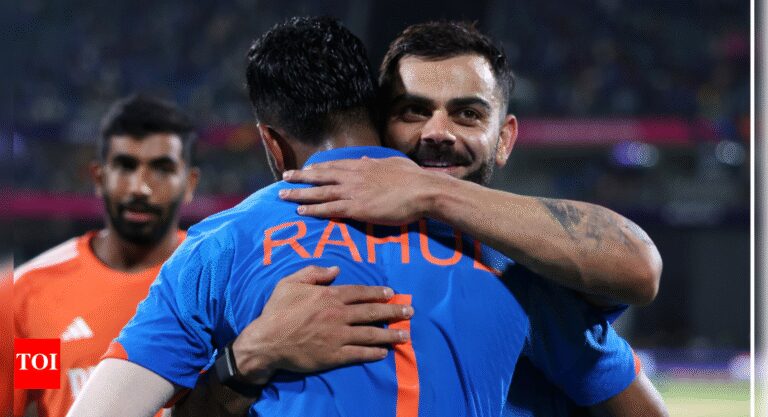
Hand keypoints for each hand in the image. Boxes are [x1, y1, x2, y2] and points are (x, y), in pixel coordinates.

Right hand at [232, 265, 412, 384]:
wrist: (267, 341)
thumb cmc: (277, 311)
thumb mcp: (290, 283)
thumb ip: (314, 272)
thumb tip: (335, 269)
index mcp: (330, 296)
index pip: (361, 293)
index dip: (378, 293)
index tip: (392, 294)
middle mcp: (339, 315)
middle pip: (372, 312)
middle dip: (394, 312)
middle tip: (409, 312)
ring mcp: (338, 336)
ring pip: (371, 334)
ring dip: (390, 334)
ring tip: (405, 335)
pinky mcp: (334, 355)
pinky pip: (359, 353)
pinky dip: (374, 353)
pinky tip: (384, 352)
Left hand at [279, 157, 445, 224]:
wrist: (423, 191)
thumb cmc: (413, 178)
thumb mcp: (393, 163)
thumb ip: (375, 162)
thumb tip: (364, 159)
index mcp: (362, 165)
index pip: (334, 166)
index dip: (317, 168)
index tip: (305, 169)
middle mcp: (353, 176)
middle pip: (320, 176)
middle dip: (300, 177)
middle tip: (284, 178)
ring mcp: (353, 192)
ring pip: (320, 192)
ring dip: (300, 194)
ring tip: (283, 195)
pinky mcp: (356, 208)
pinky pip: (329, 209)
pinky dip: (314, 209)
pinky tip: (301, 210)